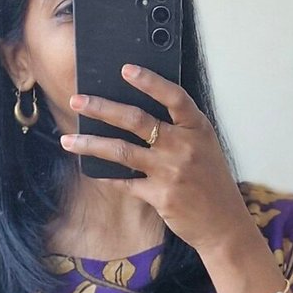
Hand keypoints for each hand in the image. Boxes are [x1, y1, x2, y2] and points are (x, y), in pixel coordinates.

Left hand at [58, 63, 250, 258]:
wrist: (224, 224)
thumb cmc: (211, 181)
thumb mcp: (204, 146)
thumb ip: (180, 129)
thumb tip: (137, 114)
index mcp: (197, 128)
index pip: (173, 97)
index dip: (150, 81)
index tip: (125, 69)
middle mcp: (184, 147)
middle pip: (137, 120)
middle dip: (102, 108)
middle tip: (77, 101)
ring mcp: (171, 172)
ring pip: (122, 152)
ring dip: (91, 144)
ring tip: (69, 141)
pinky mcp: (160, 196)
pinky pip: (125, 183)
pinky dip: (107, 177)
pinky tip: (91, 171)